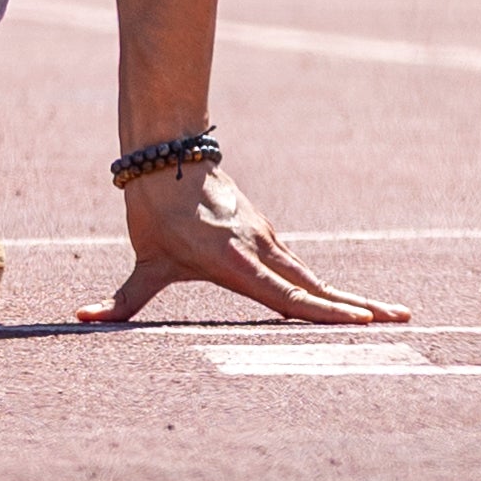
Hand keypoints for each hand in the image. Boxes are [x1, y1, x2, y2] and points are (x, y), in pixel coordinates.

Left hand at [97, 159, 409, 328]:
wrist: (168, 157)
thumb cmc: (155, 213)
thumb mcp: (144, 262)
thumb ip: (121, 301)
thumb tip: (80, 318)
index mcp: (235, 261)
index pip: (284, 295)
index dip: (319, 311)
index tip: (357, 323)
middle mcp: (260, 251)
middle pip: (314, 286)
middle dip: (356, 306)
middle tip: (399, 320)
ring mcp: (268, 242)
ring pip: (314, 276)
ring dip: (351, 297)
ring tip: (392, 315)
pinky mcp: (268, 236)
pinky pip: (303, 268)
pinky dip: (329, 286)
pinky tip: (352, 303)